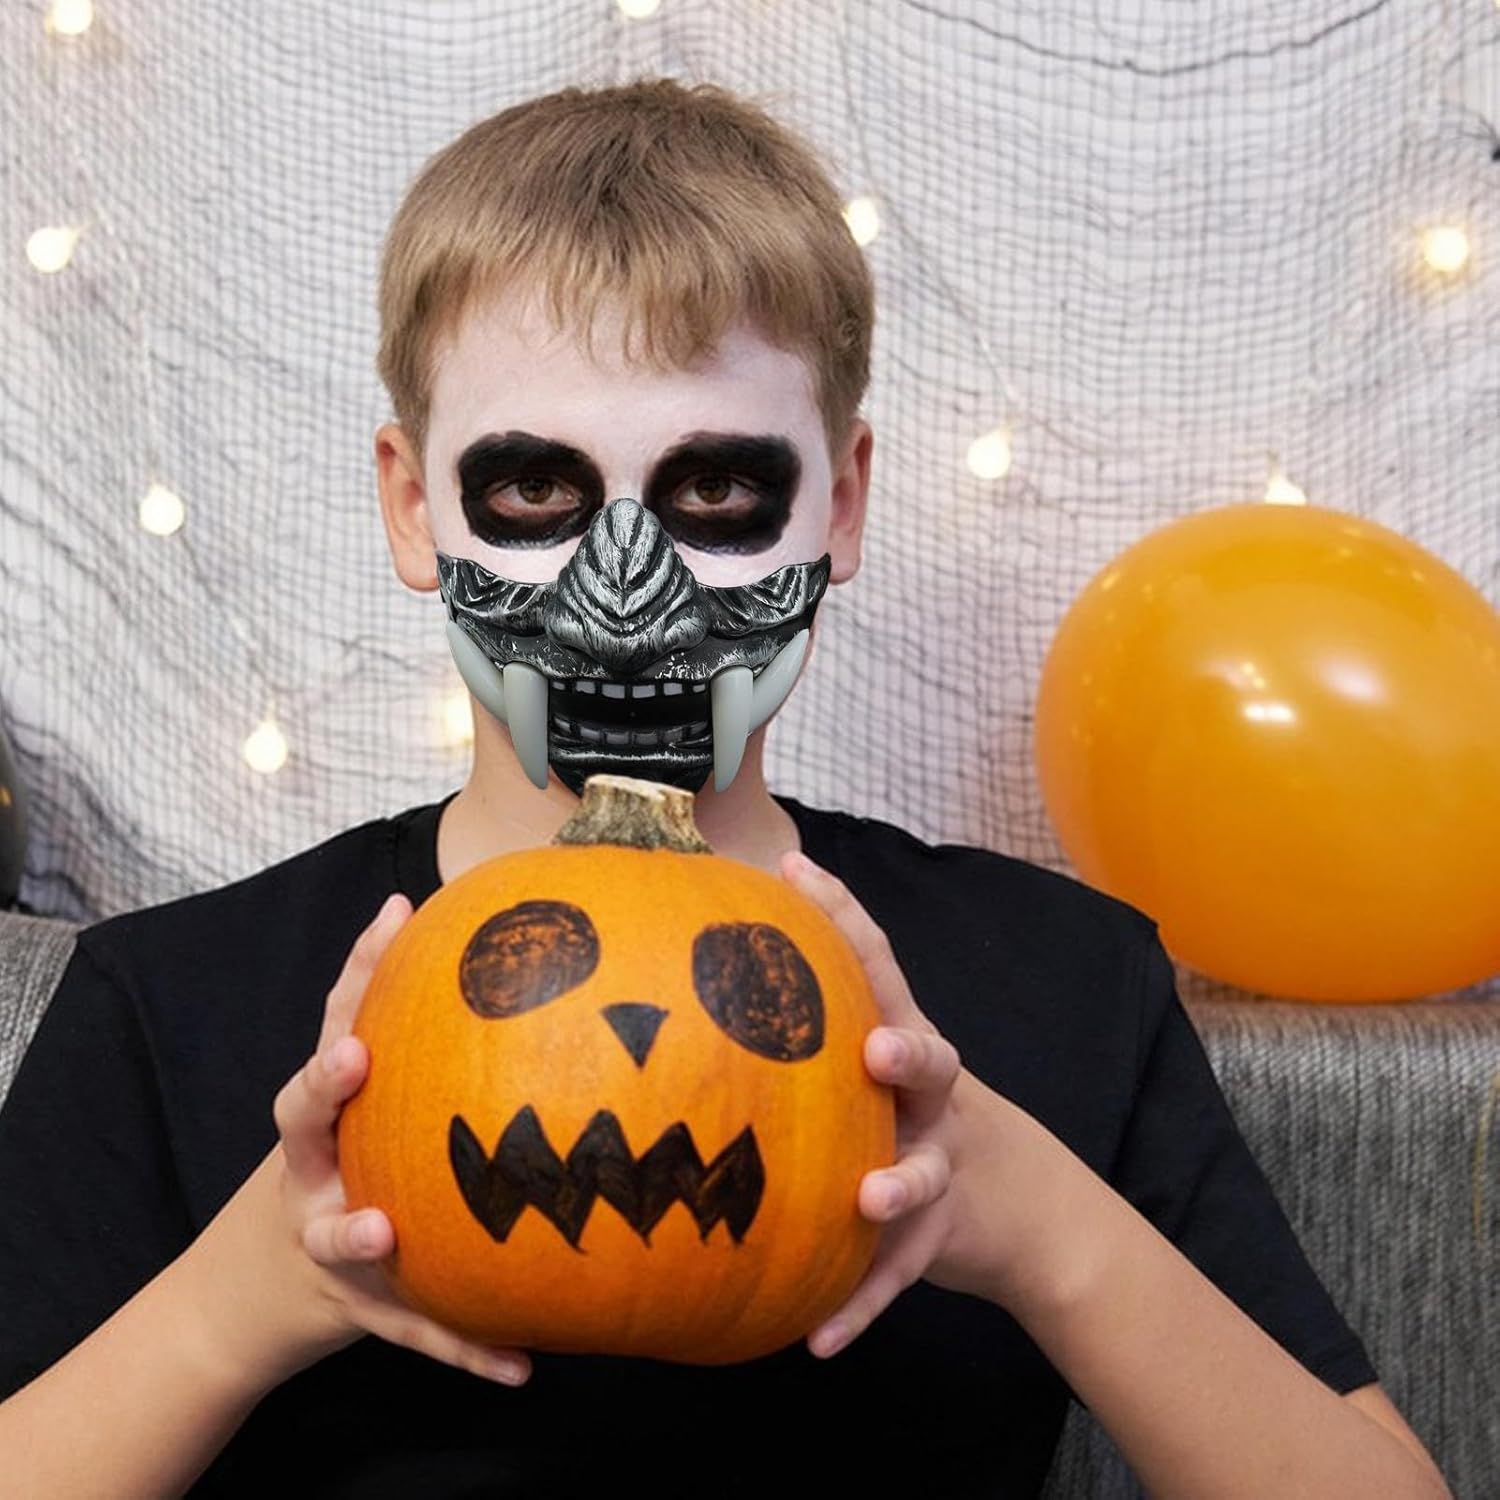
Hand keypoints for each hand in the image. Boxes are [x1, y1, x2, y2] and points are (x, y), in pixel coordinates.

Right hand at [185, 894, 531, 1391]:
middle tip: (351, 1060)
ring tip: (385, 1231)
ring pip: (336, 1236)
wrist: (265, 1284)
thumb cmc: (338, 1161)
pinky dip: (465, 1349)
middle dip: (320, 1088)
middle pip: (300, 1123)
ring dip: (356, 1232)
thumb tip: (473, 923)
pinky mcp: (363, 1306)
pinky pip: (416, 1330)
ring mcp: (329, 1238)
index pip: (333, 1026)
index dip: (356, 972)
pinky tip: (522, 1367)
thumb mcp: (352, 1100)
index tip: (393, 915)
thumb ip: (402, 1024)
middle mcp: (314, 1170)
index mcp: (324, 1113)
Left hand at [779, 849, 1025, 1357]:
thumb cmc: (910, 1117)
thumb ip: (812, 1030)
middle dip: (908, 1052)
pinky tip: (816, 1341)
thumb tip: (694, 983)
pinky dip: (860, 1307)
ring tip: (869, 1202)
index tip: (795, 868)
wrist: (1018, 1208)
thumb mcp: (879, 1065)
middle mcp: (930, 1097)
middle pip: (930, 1060)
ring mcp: (942, 1165)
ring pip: (926, 1173)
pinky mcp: (939, 1237)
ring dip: (899, 1187)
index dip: (844, 913)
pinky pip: (897, 1278)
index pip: (876, 966)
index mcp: (901, 1041)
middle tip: (875, 1048)